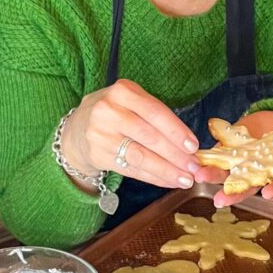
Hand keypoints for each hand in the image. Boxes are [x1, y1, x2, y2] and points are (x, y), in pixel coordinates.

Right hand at [60, 79, 199, 190]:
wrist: (78, 128)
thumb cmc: (116, 113)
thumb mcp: (131, 101)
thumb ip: (156, 116)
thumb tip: (189, 144)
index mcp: (122, 91)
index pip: (155, 112)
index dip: (177, 131)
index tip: (194, 146)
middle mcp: (109, 110)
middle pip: (149, 136)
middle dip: (176, 154)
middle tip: (194, 167)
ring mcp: (100, 134)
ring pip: (140, 156)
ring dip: (166, 170)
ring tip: (185, 179)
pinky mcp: (98, 155)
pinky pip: (131, 169)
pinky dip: (153, 177)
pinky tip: (168, 181)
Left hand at [193, 109, 272, 207]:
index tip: (271, 194)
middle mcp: (263, 172)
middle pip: (250, 186)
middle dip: (236, 194)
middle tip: (223, 201)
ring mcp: (245, 161)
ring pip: (229, 173)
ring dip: (215, 177)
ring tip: (201, 179)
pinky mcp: (232, 147)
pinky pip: (217, 153)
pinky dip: (206, 155)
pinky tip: (194, 156)